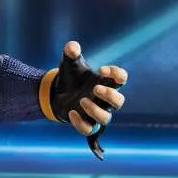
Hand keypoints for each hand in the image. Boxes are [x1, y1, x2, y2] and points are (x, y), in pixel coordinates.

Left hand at [52, 41, 126, 158]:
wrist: (56, 93)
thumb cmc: (70, 77)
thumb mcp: (69, 63)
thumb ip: (71, 52)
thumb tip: (72, 47)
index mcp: (105, 82)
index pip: (122, 79)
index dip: (116, 74)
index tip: (101, 69)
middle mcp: (104, 99)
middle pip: (119, 102)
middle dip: (110, 96)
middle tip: (94, 88)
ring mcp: (96, 113)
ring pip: (106, 118)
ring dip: (95, 110)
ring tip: (81, 100)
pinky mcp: (86, 124)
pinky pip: (89, 130)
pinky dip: (81, 123)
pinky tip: (71, 112)